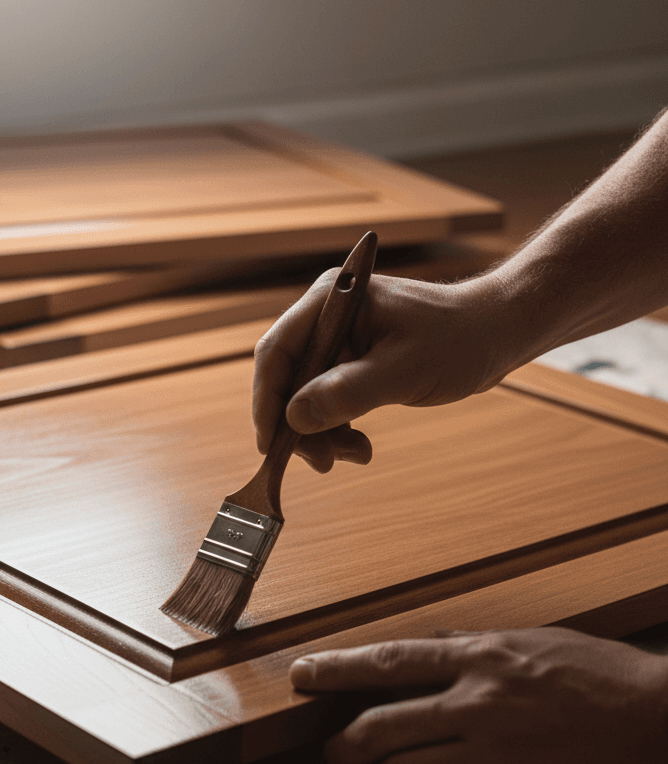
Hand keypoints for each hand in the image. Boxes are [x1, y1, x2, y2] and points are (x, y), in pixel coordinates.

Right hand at [252, 269, 522, 471]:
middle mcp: (327, 317)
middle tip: (321, 462)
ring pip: (304, 396)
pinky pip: (327, 401)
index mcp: (333, 301)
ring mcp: (338, 340)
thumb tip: (295, 418)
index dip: (267, 400)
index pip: (277, 351)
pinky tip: (359, 446)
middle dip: (298, 425)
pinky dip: (337, 428)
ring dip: (320, 433)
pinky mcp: (351, 361)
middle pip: (287, 378)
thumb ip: (348, 392)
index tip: (270, 443)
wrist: (497, 334)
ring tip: (350, 456)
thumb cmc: (459, 339)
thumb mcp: (404, 370)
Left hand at [291, 627, 667, 763]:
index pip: (386, 662)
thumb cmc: (599, 676)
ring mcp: (495, 757)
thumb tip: (422, 653)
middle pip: (378, 728)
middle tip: (331, 758)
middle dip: (340, 749)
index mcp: (480, 660)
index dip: (333, 669)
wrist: (663, 724)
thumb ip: (470, 649)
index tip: (300, 677)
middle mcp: (477, 706)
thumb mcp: (530, 642)